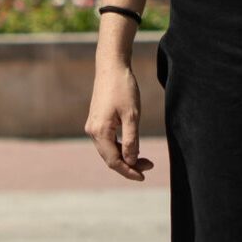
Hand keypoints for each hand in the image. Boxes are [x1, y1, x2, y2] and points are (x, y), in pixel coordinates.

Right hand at [85, 64, 155, 182]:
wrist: (111, 66)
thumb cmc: (123, 89)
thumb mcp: (132, 116)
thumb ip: (131, 141)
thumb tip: (130, 161)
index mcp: (100, 131)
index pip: (114, 161)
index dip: (129, 171)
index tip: (144, 176)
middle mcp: (92, 131)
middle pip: (110, 158)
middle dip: (129, 165)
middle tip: (149, 165)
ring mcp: (93, 125)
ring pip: (108, 150)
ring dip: (125, 156)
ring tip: (144, 158)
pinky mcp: (96, 120)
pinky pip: (107, 141)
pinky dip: (120, 147)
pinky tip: (132, 146)